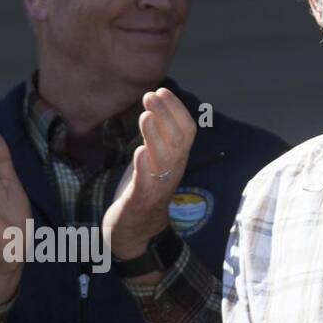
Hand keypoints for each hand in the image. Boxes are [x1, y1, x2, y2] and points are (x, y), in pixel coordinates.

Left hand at [102, 88, 196, 260]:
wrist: (136, 232)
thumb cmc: (143, 191)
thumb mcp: (153, 160)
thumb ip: (156, 137)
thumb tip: (154, 105)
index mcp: (176, 160)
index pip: (186, 131)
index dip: (176, 109)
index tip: (162, 90)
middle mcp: (172, 172)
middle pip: (178, 141)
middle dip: (166, 115)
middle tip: (151, 94)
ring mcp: (158, 187)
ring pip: (163, 160)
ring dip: (155, 136)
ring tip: (145, 116)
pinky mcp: (140, 202)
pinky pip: (147, 184)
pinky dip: (144, 168)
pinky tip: (139, 152)